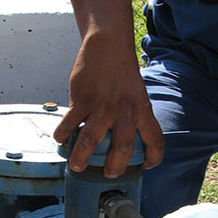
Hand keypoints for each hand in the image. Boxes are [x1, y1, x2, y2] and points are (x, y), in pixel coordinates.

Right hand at [53, 32, 163, 177]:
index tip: (147, 165)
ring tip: (77, 166)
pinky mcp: (82, 100)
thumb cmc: (121, 70)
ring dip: (82, 158)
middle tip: (108, 173)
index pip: (155, 140)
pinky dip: (63, 135)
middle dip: (115, 167)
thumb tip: (119, 136)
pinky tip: (62, 139)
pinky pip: (70, 124)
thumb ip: (131, 114)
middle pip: (124, 148)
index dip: (154, 157)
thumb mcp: (136, 93)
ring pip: (91, 141)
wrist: (108, 45)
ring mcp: (102, 106)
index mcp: (142, 110)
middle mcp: (124, 111)